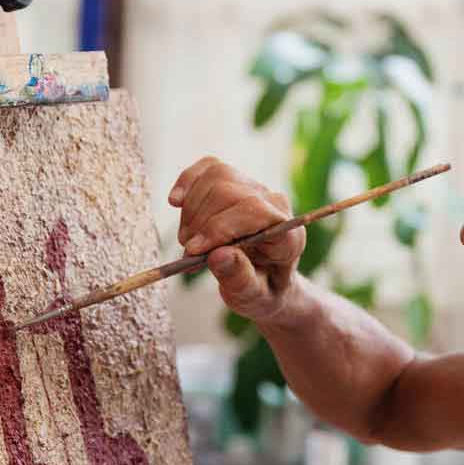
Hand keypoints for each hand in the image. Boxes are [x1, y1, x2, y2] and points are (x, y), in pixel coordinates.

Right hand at [170, 157, 306, 322]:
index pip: (253, 210)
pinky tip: (176, 201)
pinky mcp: (235, 181)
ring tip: (188, 240)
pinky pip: (209, 167)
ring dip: (192, 210)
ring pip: (216, 177)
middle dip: (201, 222)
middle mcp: (275, 204)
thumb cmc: (260, 291)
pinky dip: (187, 182)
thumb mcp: (254, 297)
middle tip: (190, 252)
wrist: (263, 281)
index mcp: (287, 233)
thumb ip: (239, 278)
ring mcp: (255, 188)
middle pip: (228, 192)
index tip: (194, 251)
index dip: (219, 227)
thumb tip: (218, 255)